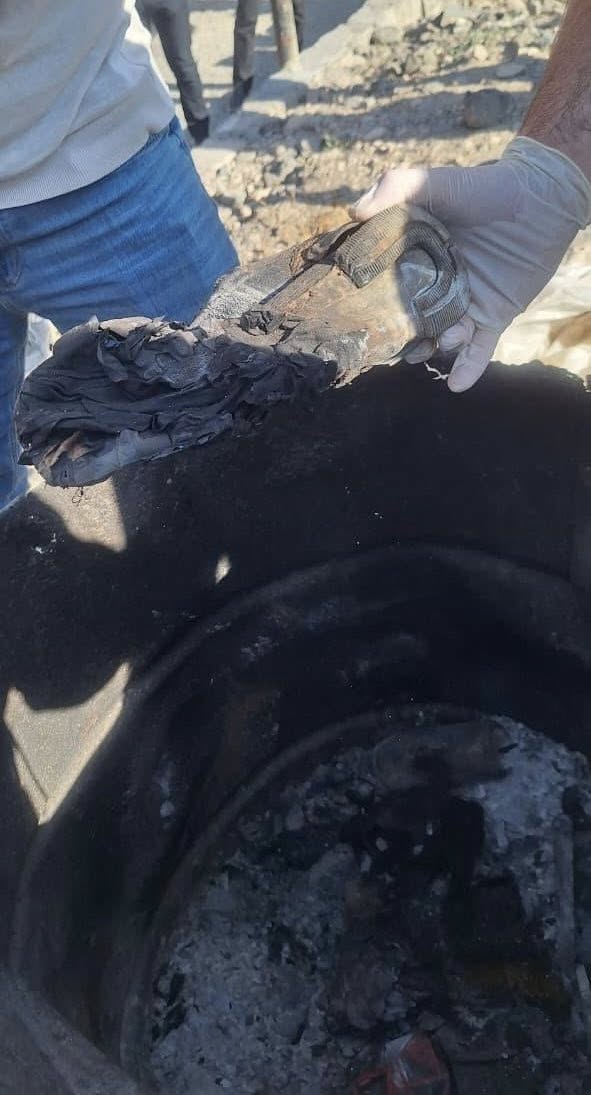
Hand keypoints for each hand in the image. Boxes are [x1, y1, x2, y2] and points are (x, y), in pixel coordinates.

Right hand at [351, 137, 590, 390]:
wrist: (541, 199)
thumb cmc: (486, 187)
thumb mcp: (436, 183)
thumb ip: (396, 187)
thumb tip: (354, 211)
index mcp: (413, 258)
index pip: (384, 285)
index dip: (368, 300)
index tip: (349, 313)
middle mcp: (434, 286)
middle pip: (409, 320)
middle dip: (399, 337)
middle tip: (388, 344)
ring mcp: (463, 303)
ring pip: (441, 337)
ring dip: (437, 347)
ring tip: (438, 342)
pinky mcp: (492, 316)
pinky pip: (478, 349)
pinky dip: (468, 369)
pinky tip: (456, 385)